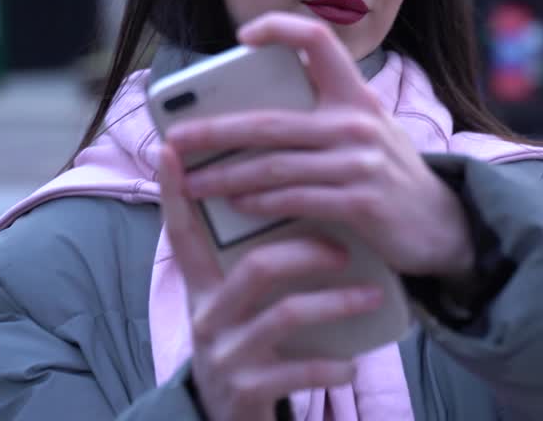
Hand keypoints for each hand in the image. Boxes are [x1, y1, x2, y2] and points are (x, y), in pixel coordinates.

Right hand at [159, 146, 382, 419]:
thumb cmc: (251, 348)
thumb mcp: (240, 307)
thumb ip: (255, 262)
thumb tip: (293, 197)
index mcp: (202, 288)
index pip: (183, 231)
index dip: (173, 192)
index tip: (170, 149)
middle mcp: (207, 317)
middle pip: (257, 267)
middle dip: (307, 253)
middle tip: (344, 250)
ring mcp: (225, 355)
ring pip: (285, 314)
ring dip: (337, 303)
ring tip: (372, 297)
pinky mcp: (247, 391)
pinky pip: (301, 368)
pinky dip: (334, 365)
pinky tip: (352, 363)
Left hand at [168, 12, 474, 277]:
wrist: (445, 228)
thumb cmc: (389, 178)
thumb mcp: (366, 135)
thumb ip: (322, 121)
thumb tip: (249, 120)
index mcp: (356, 96)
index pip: (318, 41)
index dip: (280, 29)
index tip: (243, 36)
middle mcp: (357, 123)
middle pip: (270, 120)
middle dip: (214, 130)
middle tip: (175, 137)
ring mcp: (360, 163)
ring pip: (274, 166)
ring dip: (225, 176)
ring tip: (191, 183)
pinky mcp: (362, 202)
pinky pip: (296, 199)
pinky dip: (260, 203)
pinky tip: (235, 206)